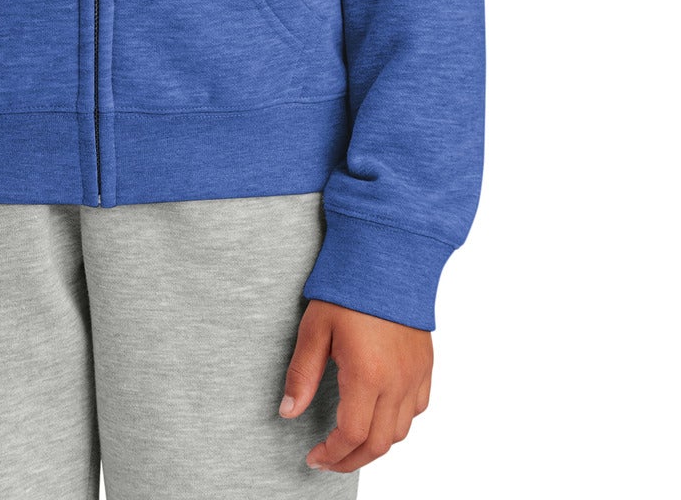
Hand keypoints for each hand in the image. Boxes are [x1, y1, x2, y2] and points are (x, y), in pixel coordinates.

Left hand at [279, 299, 431, 473]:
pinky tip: (379, 414)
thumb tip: (288, 412)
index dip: (332, 454)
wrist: (386, 254)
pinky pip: (417, 408)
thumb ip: (302, 375)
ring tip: (350, 441)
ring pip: (400, 431)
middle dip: (351, 460)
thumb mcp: (315, 328)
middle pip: (379, 444)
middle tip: (329, 459)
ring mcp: (415, 374)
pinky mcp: (425, 364)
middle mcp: (397, 381)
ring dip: (375, 444)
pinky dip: (398, 421)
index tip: (314, 456)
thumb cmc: (349, 288)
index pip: (352, 435)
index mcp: (367, 375)